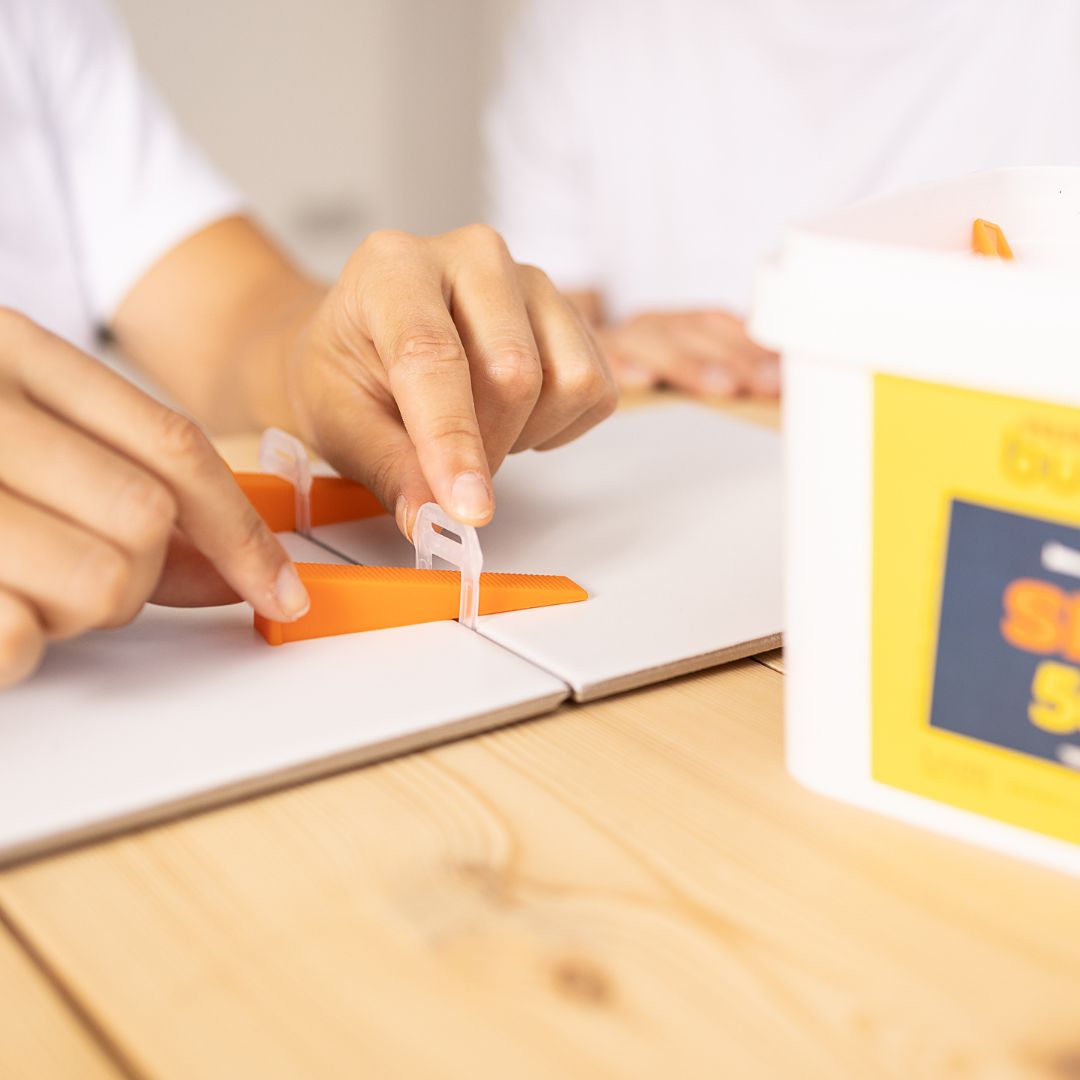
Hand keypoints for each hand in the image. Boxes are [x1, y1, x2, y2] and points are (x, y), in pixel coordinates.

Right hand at [0, 310, 309, 687]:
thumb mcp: (18, 427)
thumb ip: (126, 482)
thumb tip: (234, 566)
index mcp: (5, 350)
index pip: (171, 446)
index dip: (242, 529)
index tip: (280, 588)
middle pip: (148, 523)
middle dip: (141, 573)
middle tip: (77, 568)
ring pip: (102, 584)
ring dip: (76, 609)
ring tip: (13, 581)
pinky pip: (18, 641)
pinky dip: (15, 644)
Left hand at [278, 225, 617, 535]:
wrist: (367, 340)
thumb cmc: (348, 373)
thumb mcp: (340, 424)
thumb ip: (388, 469)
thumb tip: (432, 518)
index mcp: (392, 268)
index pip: (433, 356)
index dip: (454, 441)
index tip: (469, 510)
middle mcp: (471, 256)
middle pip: (515, 372)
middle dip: (488, 447)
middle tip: (451, 474)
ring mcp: (531, 280)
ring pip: (567, 381)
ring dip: (525, 434)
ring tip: (478, 427)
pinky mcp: (571, 313)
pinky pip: (596, 391)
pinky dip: (557, 427)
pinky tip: (511, 417)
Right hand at [595, 310, 779, 396]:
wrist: (546, 343)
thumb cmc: (621, 368)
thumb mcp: (667, 364)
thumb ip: (712, 371)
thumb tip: (771, 393)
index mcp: (674, 324)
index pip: (721, 326)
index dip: (755, 346)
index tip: (786, 372)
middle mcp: (649, 325)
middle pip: (698, 335)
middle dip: (738, 359)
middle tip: (768, 386)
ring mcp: (615, 338)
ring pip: (657, 343)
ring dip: (691, 364)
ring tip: (721, 388)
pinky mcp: (578, 353)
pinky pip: (602, 357)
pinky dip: (623, 365)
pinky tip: (641, 381)